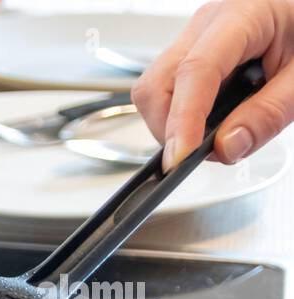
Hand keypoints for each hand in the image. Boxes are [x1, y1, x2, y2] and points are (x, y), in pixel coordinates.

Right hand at [132, 0, 293, 170]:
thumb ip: (269, 113)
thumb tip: (226, 146)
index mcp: (241, 16)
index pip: (195, 71)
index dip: (182, 120)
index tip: (181, 158)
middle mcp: (206, 26)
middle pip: (157, 85)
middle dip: (169, 128)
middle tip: (201, 153)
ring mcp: (192, 41)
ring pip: (154, 93)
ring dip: (174, 126)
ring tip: (216, 134)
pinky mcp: (189, 56)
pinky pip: (167, 94)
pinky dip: (182, 118)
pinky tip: (213, 119)